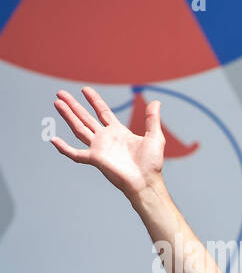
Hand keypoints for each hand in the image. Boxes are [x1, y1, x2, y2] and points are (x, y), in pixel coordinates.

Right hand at [50, 87, 164, 198]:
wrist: (146, 182)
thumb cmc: (151, 163)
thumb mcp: (155, 137)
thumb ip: (152, 119)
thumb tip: (156, 102)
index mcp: (118, 132)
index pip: (102, 112)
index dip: (94, 100)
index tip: (85, 90)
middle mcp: (106, 138)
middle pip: (85, 118)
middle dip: (74, 105)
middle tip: (61, 93)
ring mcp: (98, 148)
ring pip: (78, 129)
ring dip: (68, 116)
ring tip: (57, 103)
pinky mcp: (95, 159)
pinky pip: (75, 154)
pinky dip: (64, 148)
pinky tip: (53, 139)